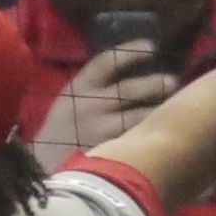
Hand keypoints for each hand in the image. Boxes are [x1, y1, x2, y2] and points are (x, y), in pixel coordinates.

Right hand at [36, 37, 175, 159]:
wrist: (42, 168)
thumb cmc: (59, 135)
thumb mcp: (68, 104)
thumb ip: (91, 91)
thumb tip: (125, 76)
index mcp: (77, 88)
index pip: (106, 61)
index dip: (130, 51)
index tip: (150, 46)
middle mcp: (89, 104)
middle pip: (129, 89)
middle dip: (153, 84)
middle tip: (172, 81)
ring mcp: (100, 128)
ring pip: (137, 115)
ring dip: (158, 109)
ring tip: (173, 107)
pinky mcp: (109, 150)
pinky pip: (136, 138)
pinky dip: (150, 133)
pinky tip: (162, 132)